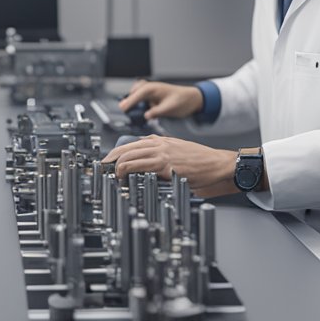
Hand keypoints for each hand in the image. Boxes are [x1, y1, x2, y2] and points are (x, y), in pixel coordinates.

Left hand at [101, 135, 238, 197]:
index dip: (114, 155)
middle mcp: (158, 143)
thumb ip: (160, 155)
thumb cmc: (200, 162)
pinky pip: (139, 166)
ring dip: (115, 169)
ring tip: (110, 179)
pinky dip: (127, 173)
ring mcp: (161, 153)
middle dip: (109, 161)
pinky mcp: (165, 164)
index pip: (129, 144)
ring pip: (128, 157)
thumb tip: (144, 164)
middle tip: (102, 172)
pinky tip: (124, 180)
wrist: (217, 164)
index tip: (107, 164)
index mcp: (159, 140)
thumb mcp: (177, 152)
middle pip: (124, 149)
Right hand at [117, 80, 203, 119]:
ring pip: (137, 93)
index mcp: (153, 88)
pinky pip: (141, 97)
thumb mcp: (170, 108)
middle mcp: (150, 88)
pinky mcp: (153, 97)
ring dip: (133, 100)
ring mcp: (151, 92)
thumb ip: (157, 111)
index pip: (137, 94)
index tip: (122, 108)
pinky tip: (138, 111)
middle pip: (134, 92)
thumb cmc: (183, 101)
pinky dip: (137, 102)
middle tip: (122, 110)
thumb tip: (146, 116)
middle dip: (128, 100)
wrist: (192, 99)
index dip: (129, 101)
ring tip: (128, 110)